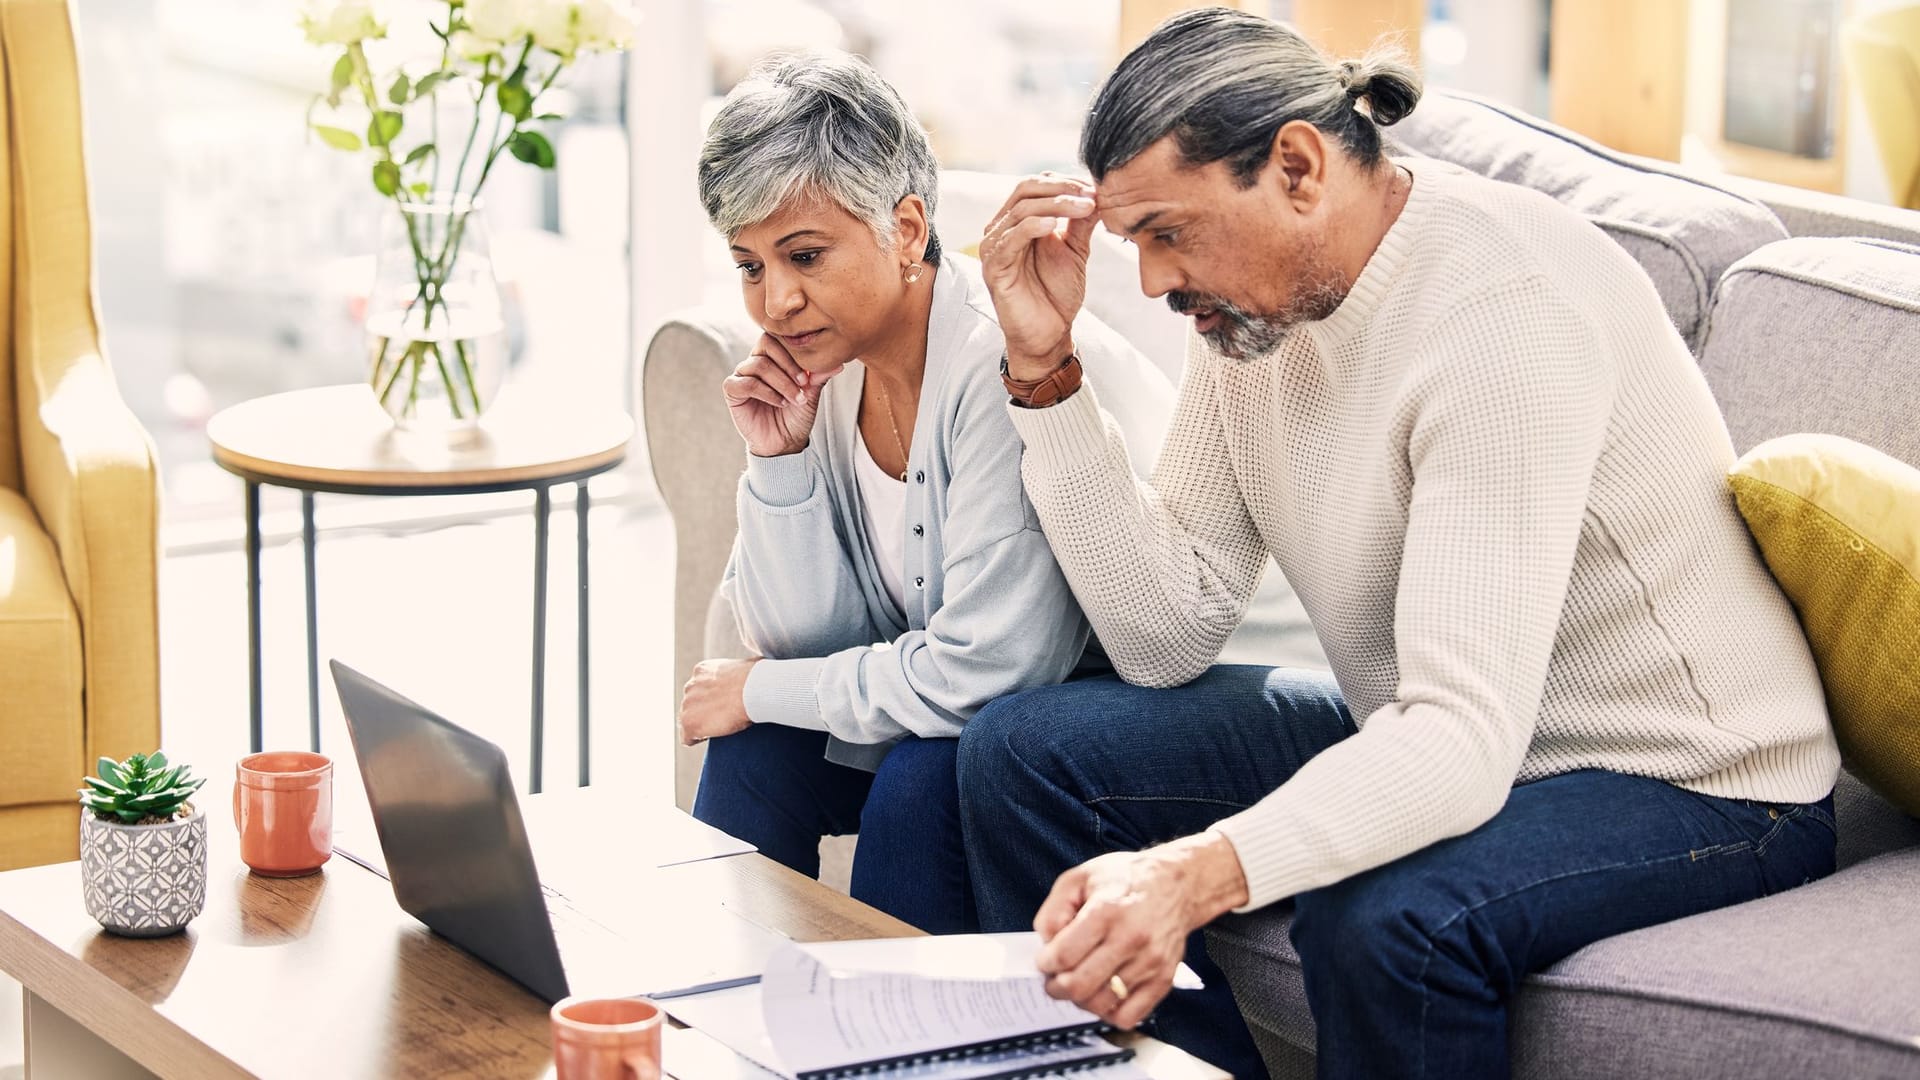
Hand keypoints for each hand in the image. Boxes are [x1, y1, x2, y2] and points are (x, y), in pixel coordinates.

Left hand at [678, 658, 758, 745]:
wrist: (755, 689)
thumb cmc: (759, 679)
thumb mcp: (743, 670)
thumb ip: (736, 675)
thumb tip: (749, 678)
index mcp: (703, 670)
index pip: (698, 689)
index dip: (711, 700)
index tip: (723, 705)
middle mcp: (690, 685)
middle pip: (691, 704)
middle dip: (703, 711)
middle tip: (723, 718)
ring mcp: (687, 704)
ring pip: (688, 720)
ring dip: (701, 725)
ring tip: (720, 728)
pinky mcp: (690, 723)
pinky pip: (687, 737)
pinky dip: (696, 740)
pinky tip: (709, 738)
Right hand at [723, 334, 844, 457]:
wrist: (785, 442)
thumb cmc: (796, 415)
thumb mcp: (811, 393)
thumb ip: (819, 376)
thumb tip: (838, 363)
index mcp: (773, 356)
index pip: (779, 336)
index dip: (794, 351)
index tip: (809, 375)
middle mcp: (756, 361)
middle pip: (767, 344)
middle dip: (789, 364)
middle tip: (803, 383)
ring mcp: (742, 374)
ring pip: (760, 365)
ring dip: (782, 382)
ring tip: (795, 399)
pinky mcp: (733, 390)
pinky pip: (747, 383)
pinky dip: (767, 392)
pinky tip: (780, 403)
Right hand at [978, 174, 1098, 379]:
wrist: (1048, 334)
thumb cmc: (1057, 294)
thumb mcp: (1075, 250)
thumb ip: (1081, 221)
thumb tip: (1097, 191)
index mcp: (1018, 221)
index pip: (1036, 185)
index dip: (1066, 181)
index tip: (1097, 188)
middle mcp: (1002, 229)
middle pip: (1026, 190)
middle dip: (1062, 188)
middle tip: (1092, 195)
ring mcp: (995, 247)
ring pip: (1022, 210)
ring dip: (1057, 204)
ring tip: (1086, 208)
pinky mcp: (994, 268)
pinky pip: (1011, 239)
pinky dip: (1033, 227)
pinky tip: (1054, 226)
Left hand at [1033, 832, 1249, 1028]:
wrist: (1176, 884)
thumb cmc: (1126, 879)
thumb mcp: (1079, 878)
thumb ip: (1053, 911)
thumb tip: (1047, 946)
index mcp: (1106, 911)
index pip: (1063, 955)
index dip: (1044, 963)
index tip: (1044, 960)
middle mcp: (1130, 939)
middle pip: (1078, 985)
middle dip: (1056, 986)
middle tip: (1054, 978)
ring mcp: (1149, 963)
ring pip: (1100, 1004)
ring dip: (1080, 999)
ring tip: (1079, 982)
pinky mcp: (1163, 979)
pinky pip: (1128, 1016)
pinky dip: (1109, 1011)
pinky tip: (1104, 992)